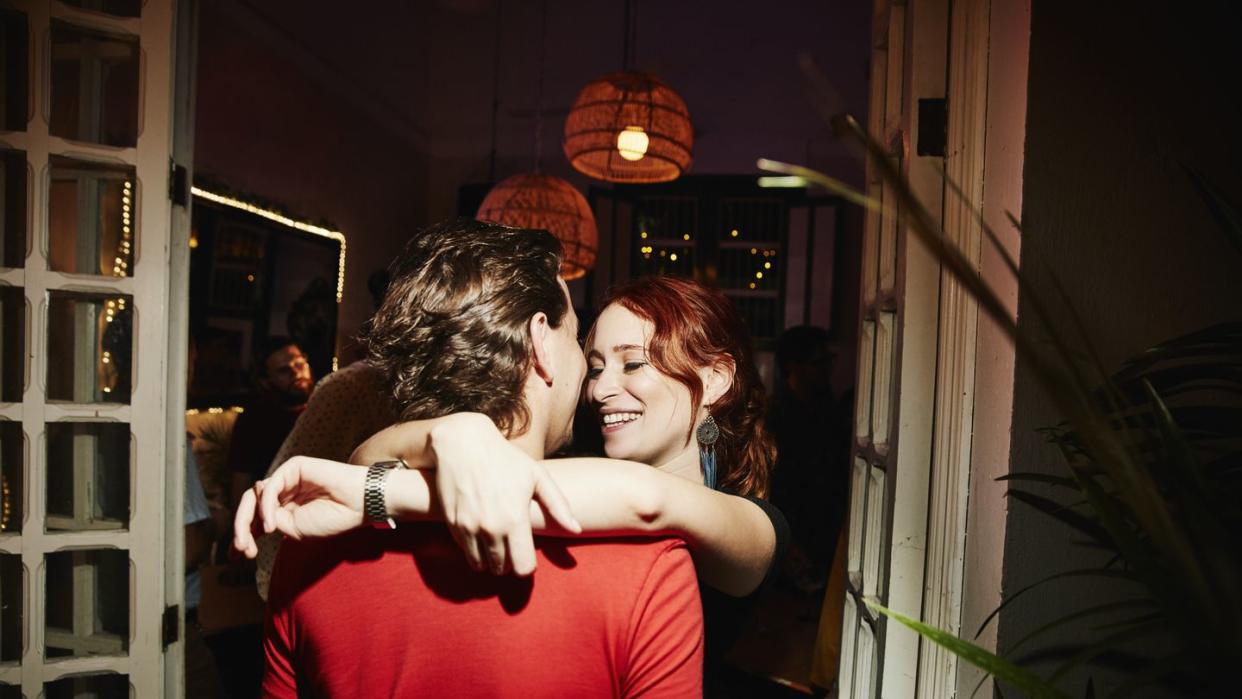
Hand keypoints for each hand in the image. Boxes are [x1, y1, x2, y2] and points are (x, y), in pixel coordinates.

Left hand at [233, 456, 366, 557]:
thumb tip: (253, 517)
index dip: (243, 535)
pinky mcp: (292, 467)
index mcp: (285, 508)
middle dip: (241, 529)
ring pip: (254, 497)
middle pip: (250, 507)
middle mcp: (284, 492)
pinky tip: (273, 526)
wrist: (358, 504)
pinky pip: (269, 488)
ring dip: (246, 521)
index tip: (236, 557)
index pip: (256, 519)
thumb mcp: (295, 530)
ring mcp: (287, 479)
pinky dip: (266, 508)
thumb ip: (272, 521)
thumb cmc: (333, 518)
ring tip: (250, 541)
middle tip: (242, 549)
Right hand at [429, 414, 580, 575]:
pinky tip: (481, 534)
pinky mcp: (452, 524)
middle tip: (512, 547)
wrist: (463, 443)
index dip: (527, 566)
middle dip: (509, 563)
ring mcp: (468, 527)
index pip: (523, 567)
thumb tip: (576, 530)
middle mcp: (491, 528)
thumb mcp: (537, 476)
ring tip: (496, 544)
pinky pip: (464, 551)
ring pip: (480, 565)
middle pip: (502, 569)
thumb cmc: (505, 458)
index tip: (527, 555)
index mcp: (515, 519)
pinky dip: (473, 549)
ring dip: (489, 560)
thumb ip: (558, 506)